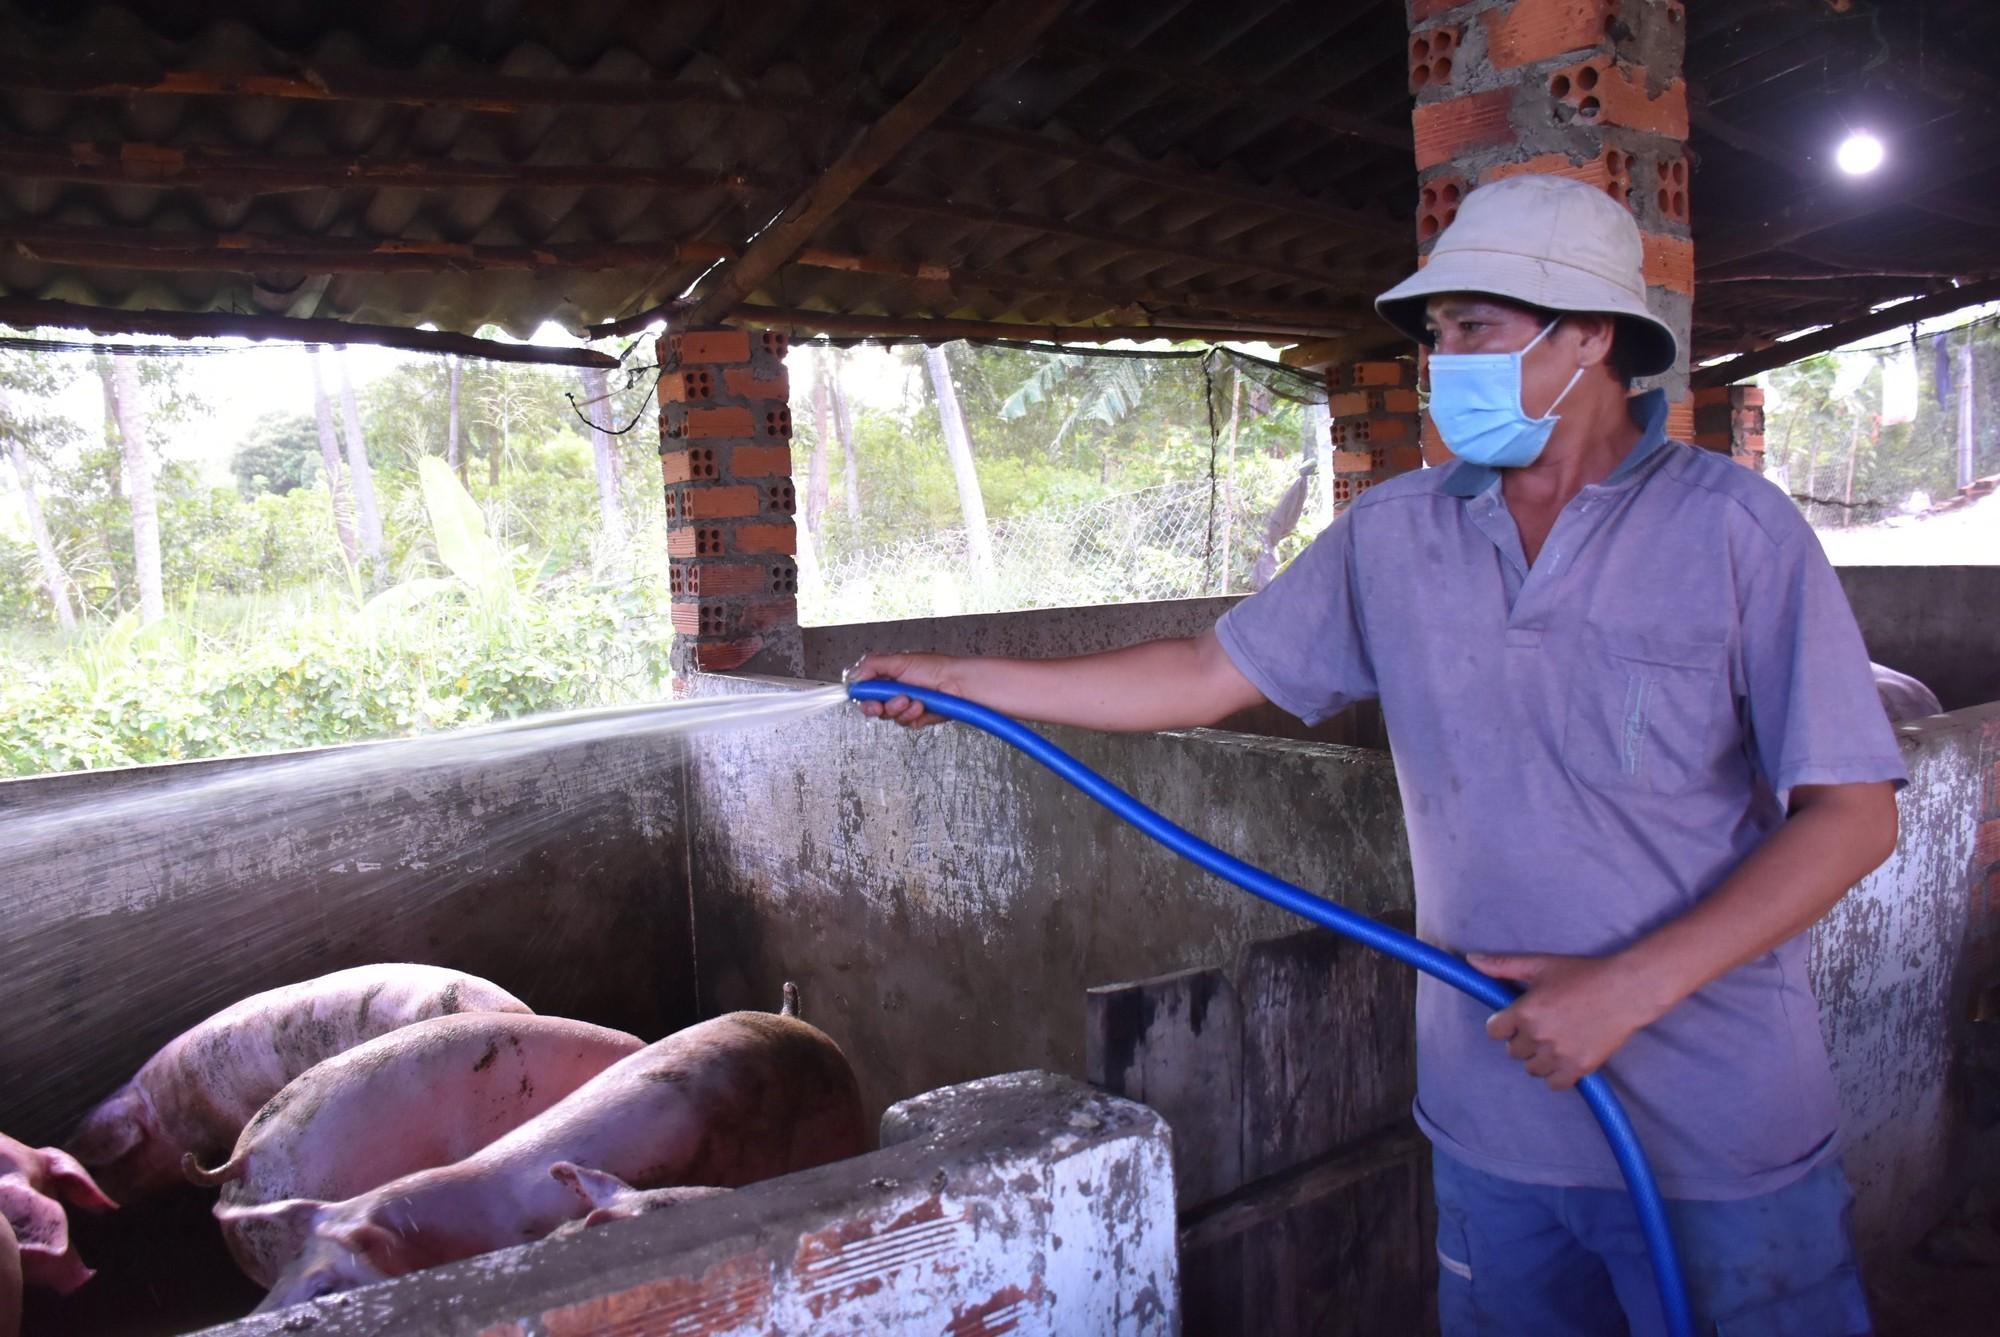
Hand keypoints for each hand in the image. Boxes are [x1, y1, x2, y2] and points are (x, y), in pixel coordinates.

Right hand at [849, 652, 958, 728]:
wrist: (958, 684)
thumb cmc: (935, 668)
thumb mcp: (899, 660)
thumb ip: (872, 666)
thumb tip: (852, 676)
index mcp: (887, 675)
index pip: (864, 689)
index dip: (862, 696)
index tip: (864, 698)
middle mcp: (894, 690)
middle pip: (872, 707)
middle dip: (878, 706)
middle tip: (882, 705)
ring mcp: (905, 705)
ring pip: (889, 717)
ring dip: (898, 709)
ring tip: (911, 699)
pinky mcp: (917, 718)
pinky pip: (906, 723)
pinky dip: (912, 716)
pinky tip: (922, 706)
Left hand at [1470, 952, 1660, 1090]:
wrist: (1626, 990)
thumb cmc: (1583, 974)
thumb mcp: (1541, 965)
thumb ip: (1503, 965)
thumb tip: (1471, 960)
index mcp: (1525, 1011)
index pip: (1494, 1031)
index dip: (1505, 1023)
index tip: (1518, 1018)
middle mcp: (1539, 1036)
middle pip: (1513, 1050)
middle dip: (1523, 1039)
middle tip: (1543, 1025)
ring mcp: (1559, 1055)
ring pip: (1532, 1068)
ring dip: (1538, 1057)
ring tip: (1556, 1039)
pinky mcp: (1580, 1068)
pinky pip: (1554, 1084)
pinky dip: (1556, 1074)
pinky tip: (1565, 1057)